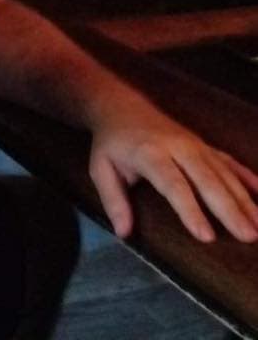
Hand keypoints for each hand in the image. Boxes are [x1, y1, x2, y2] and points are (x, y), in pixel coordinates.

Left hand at [89, 106, 257, 242]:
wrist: (121, 106)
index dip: (189, 210)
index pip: (173, 184)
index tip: (206, 236)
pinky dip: (248, 177)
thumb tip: (124, 233)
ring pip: (224, 172)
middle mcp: (177, 147)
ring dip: (244, 199)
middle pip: (207, 179)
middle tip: (248, 236)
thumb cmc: (111, 143)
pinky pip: (230, 162)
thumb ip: (113, 200)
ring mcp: (195, 144)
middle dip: (229, 208)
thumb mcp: (100, 168)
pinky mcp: (205, 145)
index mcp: (149, 153)